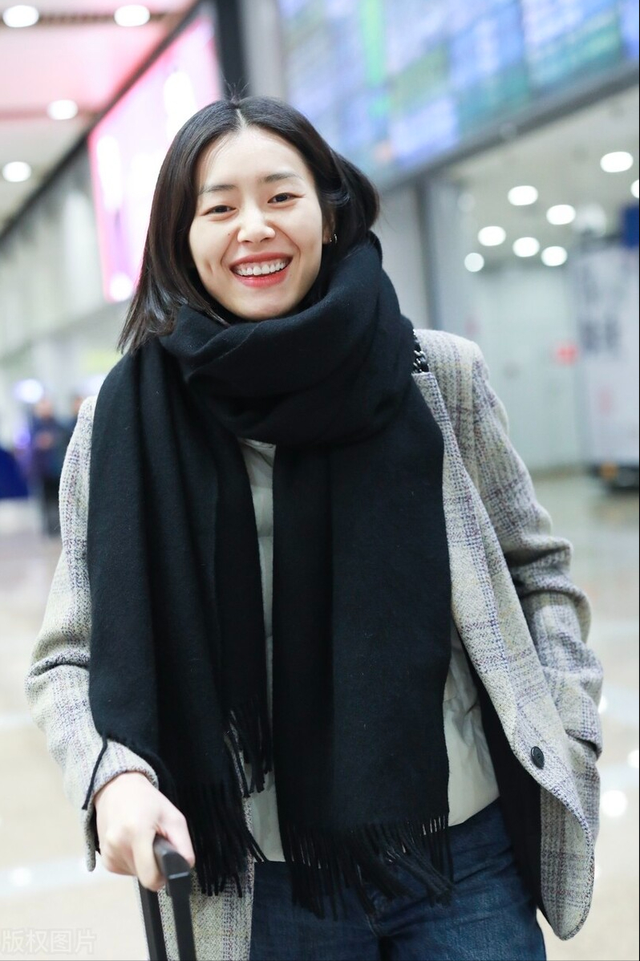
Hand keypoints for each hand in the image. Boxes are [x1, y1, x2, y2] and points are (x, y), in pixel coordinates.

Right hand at [94, 771, 194, 890]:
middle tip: (156, 844)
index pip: (150, 878)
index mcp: (136, 833)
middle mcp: (118, 846)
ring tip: (143, 839)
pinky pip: (125, 869)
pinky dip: (133, 861)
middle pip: (144, 876)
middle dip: (154, 865)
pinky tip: (133, 843)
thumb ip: (183, 845)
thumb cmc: (147, 801)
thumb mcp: (174, 817)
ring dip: (143, 862)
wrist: (118, 789)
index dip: (163, 876)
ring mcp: (108, 854)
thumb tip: (185, 868)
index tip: (167, 865)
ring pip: (135, 874)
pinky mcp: (104, 859)